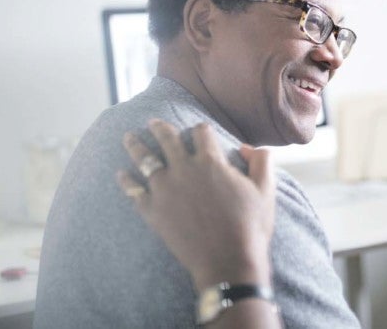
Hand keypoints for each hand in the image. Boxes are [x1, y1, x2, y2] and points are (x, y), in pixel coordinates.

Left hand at [117, 120, 276, 290]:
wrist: (227, 262)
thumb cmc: (250, 227)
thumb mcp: (265, 190)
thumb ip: (261, 162)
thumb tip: (250, 147)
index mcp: (211, 161)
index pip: (201, 132)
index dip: (201, 129)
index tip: (199, 131)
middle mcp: (184, 169)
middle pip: (167, 138)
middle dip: (160, 127)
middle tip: (153, 122)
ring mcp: (165, 189)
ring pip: (145, 159)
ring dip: (136, 145)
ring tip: (129, 137)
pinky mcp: (152, 210)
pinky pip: (134, 191)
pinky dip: (126, 181)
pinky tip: (121, 174)